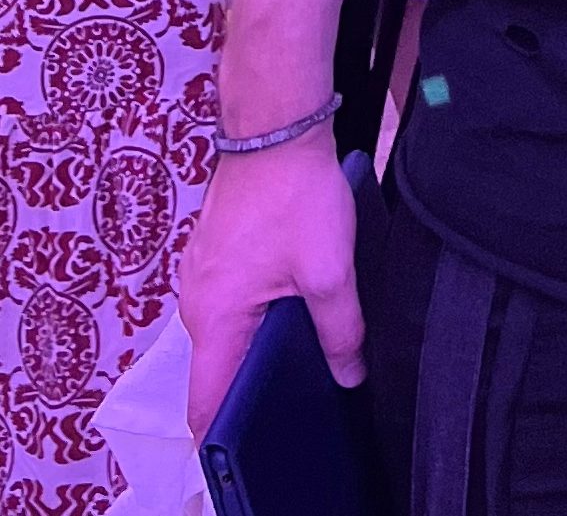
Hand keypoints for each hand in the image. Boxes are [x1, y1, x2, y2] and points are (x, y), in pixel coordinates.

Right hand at [178, 132, 364, 433]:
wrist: (277, 128)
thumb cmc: (295, 195)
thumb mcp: (329, 270)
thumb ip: (339, 330)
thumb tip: (348, 374)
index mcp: (214, 318)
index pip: (204, 399)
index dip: (221, 437)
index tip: (244, 459)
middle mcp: (196, 302)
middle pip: (216, 366)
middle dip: (250, 389)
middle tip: (292, 407)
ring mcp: (202, 275)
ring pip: (227, 330)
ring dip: (256, 344)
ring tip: (300, 357)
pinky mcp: (217, 252)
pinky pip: (232, 299)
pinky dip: (256, 312)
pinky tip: (293, 306)